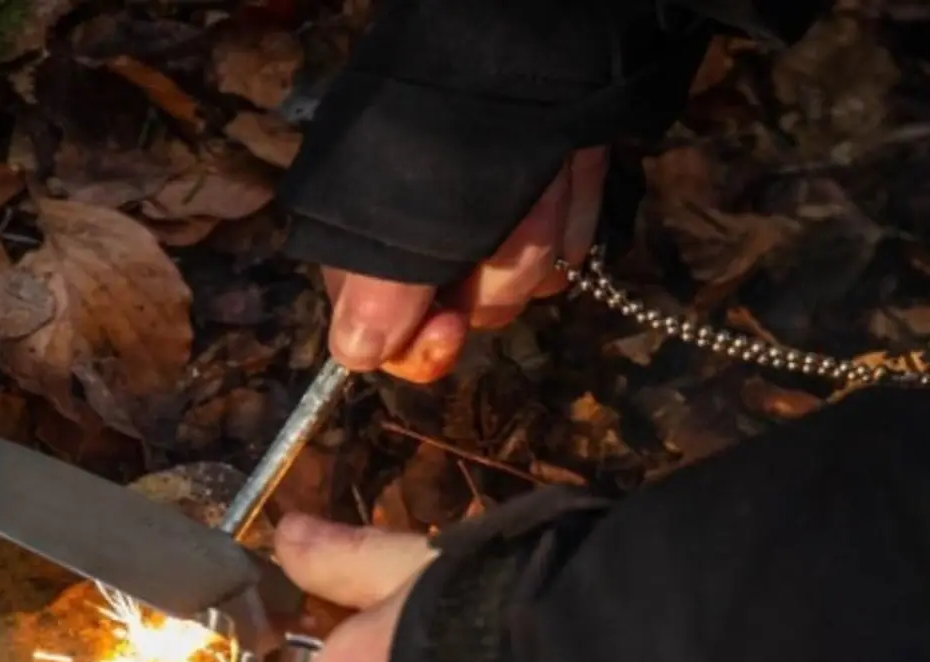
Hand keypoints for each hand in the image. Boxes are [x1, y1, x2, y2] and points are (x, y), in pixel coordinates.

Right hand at [325, 146, 607, 382]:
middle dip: (493, 268)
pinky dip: (572, 207)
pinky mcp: (551, 204)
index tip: (448, 330)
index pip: (389, 340)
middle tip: (494, 213)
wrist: (526, 36)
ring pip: (527, 281)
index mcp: (377, 249)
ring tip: (532, 169)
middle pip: (472, 314)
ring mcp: (495, 225)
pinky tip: (563, 162)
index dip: (421, 347)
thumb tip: (356, 356)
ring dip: (537, 227)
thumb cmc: (444, 130)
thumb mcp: (399, 219)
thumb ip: (376, 295)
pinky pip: (570, 244)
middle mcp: (434, 247)